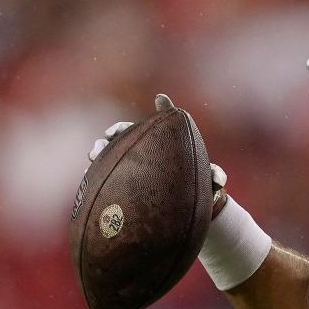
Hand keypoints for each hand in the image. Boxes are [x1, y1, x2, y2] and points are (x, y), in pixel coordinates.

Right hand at [87, 94, 228, 213]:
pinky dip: (95, 172)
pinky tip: (88, 176)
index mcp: (166, 143)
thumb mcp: (207, 182)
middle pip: (128, 134)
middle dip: (115, 132)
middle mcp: (147, 150)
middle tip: (109, 135)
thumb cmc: (199, 189)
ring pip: (111, 153)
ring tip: (93, 154)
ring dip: (99, 150)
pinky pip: (105, 174)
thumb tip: (221, 180)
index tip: (162, 100)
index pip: (164, 122)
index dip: (165, 109)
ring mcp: (132, 165)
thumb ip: (214, 178)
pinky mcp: (123, 181)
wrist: (187, 209)